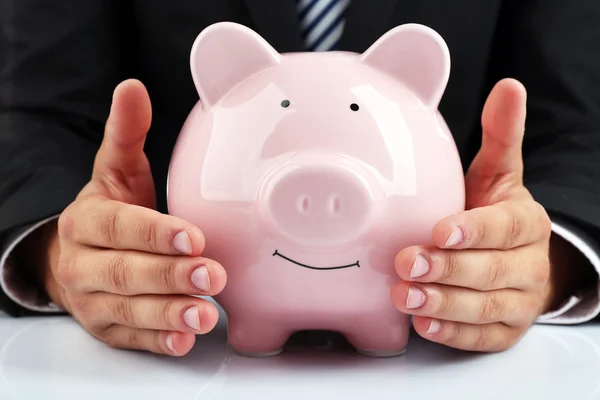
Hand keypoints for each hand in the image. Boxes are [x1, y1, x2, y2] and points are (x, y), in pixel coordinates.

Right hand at [31, 80, 226, 355]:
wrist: (75, 256)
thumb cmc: (108, 211)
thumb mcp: (115, 171)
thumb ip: (126, 134)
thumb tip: (133, 87)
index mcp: (87, 221)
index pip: (119, 227)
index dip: (154, 233)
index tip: (193, 236)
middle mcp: (84, 263)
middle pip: (125, 272)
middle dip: (169, 275)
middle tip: (213, 274)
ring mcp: (93, 300)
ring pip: (129, 310)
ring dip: (169, 313)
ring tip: (205, 312)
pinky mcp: (108, 328)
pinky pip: (131, 338)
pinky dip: (159, 341)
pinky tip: (185, 339)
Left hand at [391, 78, 553, 351]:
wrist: (515, 257)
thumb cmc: (494, 212)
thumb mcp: (498, 174)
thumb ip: (501, 136)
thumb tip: (509, 86)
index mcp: (525, 223)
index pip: (505, 227)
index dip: (474, 230)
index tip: (440, 229)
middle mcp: (527, 263)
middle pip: (493, 271)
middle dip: (448, 268)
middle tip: (408, 262)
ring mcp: (518, 301)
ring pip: (486, 308)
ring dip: (443, 304)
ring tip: (406, 296)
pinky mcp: (505, 330)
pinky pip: (483, 338)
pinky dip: (453, 334)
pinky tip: (423, 327)